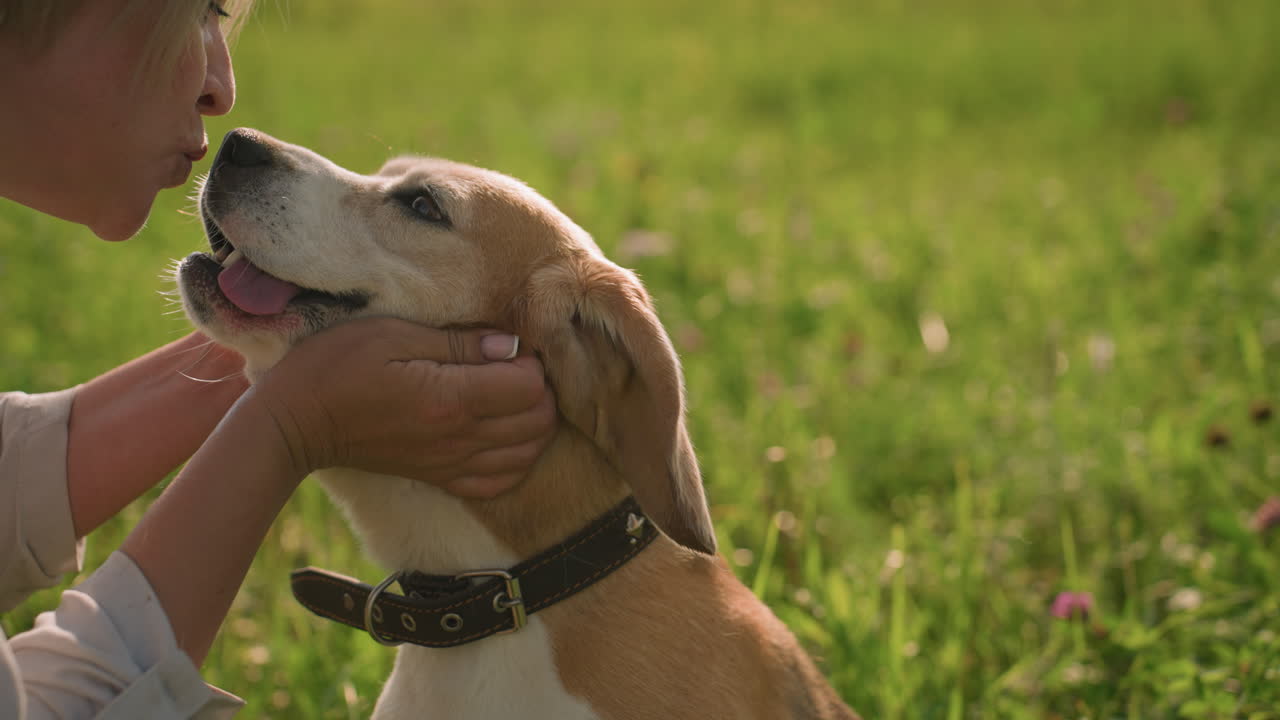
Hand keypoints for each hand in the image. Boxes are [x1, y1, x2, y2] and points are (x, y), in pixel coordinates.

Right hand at [248, 317, 555, 497]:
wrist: (296, 422)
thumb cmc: (337, 365)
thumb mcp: (393, 333)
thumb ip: (458, 342)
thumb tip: (511, 346)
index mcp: (449, 399)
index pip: (530, 387)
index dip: (532, 362)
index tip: (510, 347)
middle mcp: (458, 439)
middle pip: (539, 422)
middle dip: (541, 391)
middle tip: (516, 368)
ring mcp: (451, 464)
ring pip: (529, 454)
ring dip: (534, 424)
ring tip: (512, 397)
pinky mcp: (441, 478)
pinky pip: (500, 482)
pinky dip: (516, 459)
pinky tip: (503, 435)